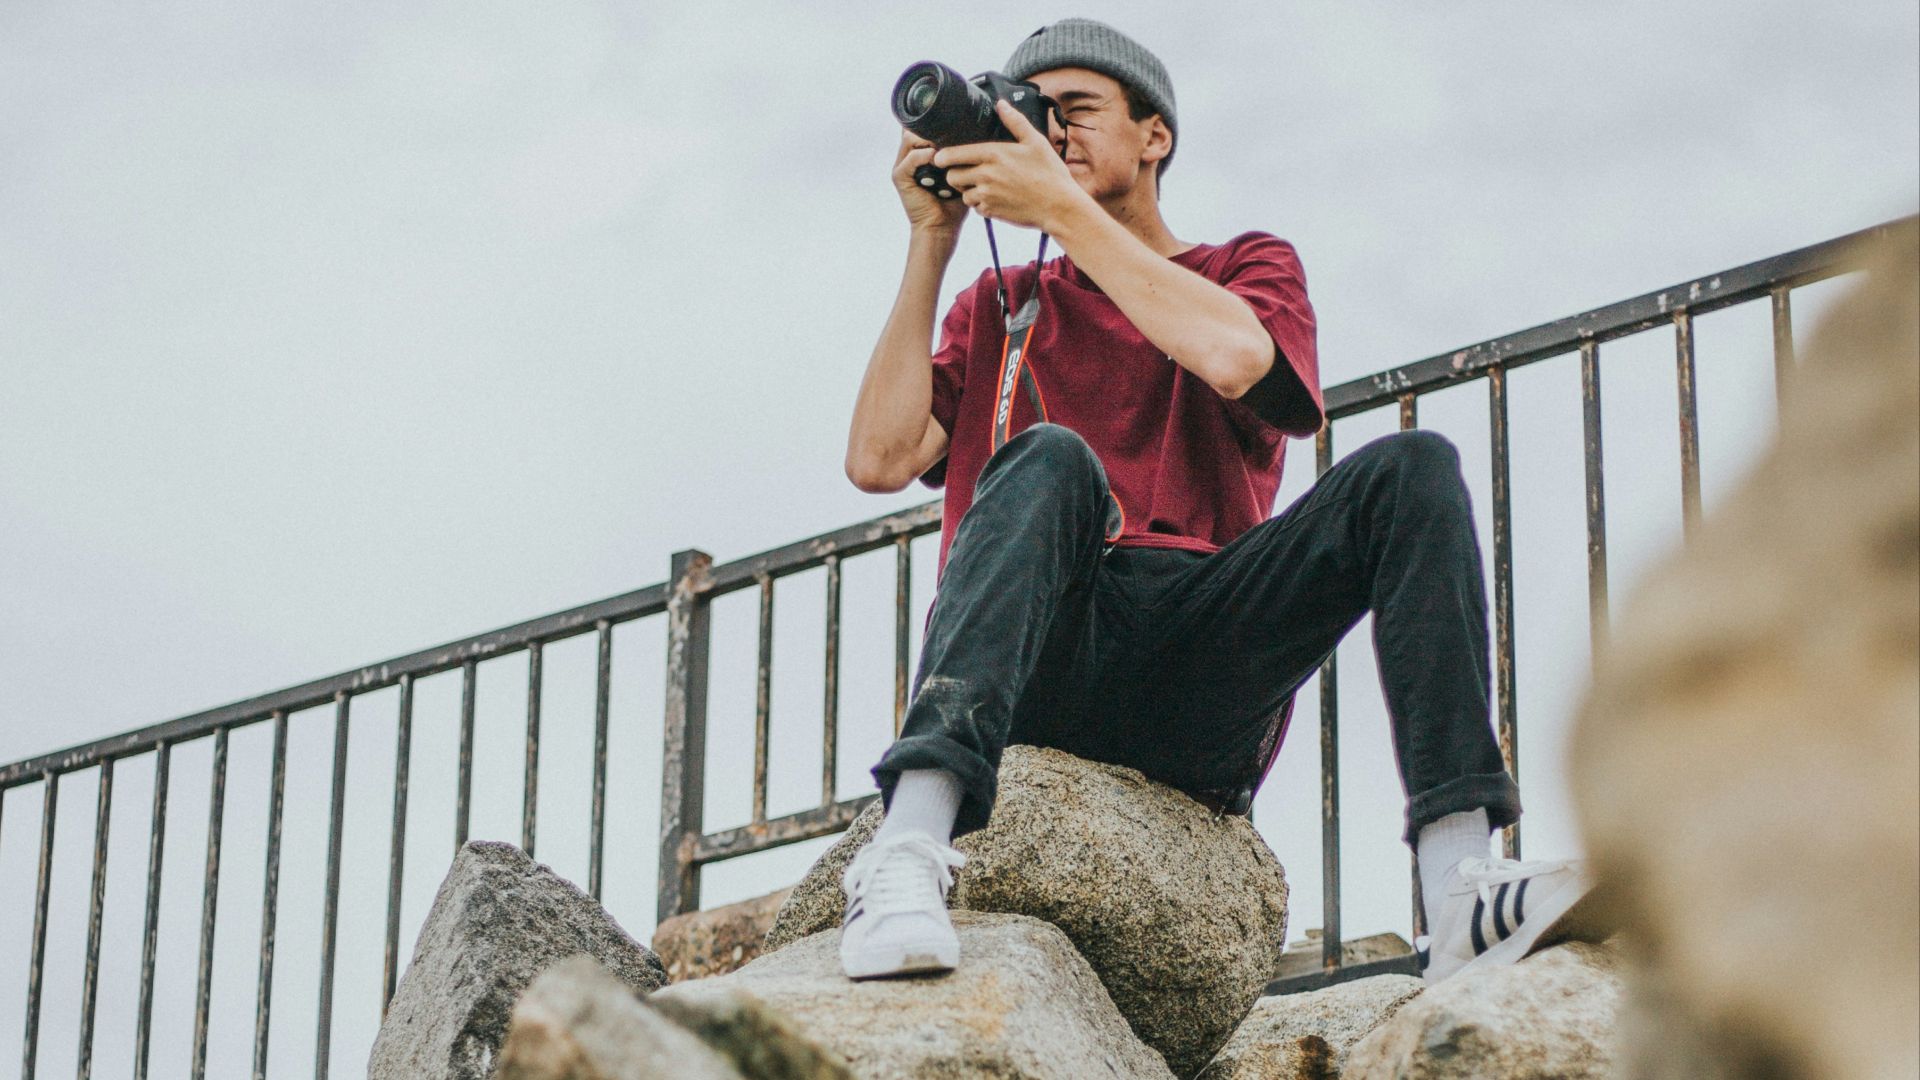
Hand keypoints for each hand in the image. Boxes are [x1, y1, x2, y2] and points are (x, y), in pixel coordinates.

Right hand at [892, 129, 968, 234]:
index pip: (921, 127)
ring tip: (943, 147)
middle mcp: (909, 157)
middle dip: (931, 128)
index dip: (934, 121)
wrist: (942, 227)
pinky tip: (935, 159)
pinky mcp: (900, 177)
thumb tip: (976, 131)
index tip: (952, 122)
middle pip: (914, 128)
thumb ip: (962, 153)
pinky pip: (910, 159)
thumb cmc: (953, 202)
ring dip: (927, 139)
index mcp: (922, 154)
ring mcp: (902, 166)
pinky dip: (923, 156)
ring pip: (910, 139)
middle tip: (950, 133)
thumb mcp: (960, 172)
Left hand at [932, 100, 1083, 230]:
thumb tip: (1001, 104)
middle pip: (952, 176)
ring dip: (968, 190)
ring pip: (962, 194)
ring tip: (983, 185)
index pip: (953, 155)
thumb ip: (1015, 121)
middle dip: (955, 173)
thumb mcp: (1035, 141)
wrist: (1059, 207)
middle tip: (965, 171)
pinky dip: (980, 204)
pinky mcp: (992, 212)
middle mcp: (986, 175)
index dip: (942, 156)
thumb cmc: (1050, 173)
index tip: (940, 157)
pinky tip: (994, 197)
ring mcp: (988, 196)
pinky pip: (976, 208)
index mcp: (994, 154)